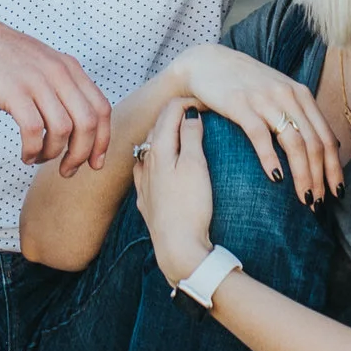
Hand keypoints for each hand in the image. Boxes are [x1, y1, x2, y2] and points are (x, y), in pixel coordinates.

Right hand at [0, 16, 112, 171]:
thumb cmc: (0, 55)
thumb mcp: (41, 63)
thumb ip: (60, 86)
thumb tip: (74, 125)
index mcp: (69, 67)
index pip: (101, 108)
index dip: (103, 141)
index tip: (95, 163)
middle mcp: (59, 72)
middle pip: (88, 123)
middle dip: (81, 154)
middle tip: (67, 170)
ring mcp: (36, 81)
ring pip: (63, 130)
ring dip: (53, 154)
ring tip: (37, 158)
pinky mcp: (14, 91)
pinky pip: (34, 131)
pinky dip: (32, 150)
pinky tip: (25, 154)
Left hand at [133, 98, 215, 280]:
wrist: (178, 248)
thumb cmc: (190, 206)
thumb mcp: (197, 166)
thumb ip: (192, 137)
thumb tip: (189, 114)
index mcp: (159, 149)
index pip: (170, 111)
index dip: (187, 101)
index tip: (205, 101)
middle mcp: (146, 162)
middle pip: (158, 126)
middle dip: (175, 114)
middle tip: (197, 110)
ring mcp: (144, 183)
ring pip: (150, 148)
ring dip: (164, 135)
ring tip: (181, 133)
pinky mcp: (146, 201)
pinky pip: (145, 170)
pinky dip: (155, 159)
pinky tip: (158, 165)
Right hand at [154, 40, 340, 208]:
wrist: (208, 62)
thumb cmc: (245, 84)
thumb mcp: (279, 93)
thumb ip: (300, 115)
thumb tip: (327, 145)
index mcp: (301, 95)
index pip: (327, 137)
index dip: (334, 168)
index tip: (337, 192)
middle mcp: (288, 96)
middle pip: (314, 143)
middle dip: (320, 177)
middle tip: (319, 203)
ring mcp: (265, 99)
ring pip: (294, 142)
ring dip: (302, 174)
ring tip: (304, 197)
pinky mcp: (240, 104)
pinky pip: (261, 135)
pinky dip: (271, 159)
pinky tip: (276, 178)